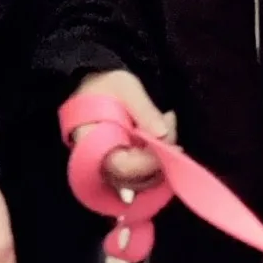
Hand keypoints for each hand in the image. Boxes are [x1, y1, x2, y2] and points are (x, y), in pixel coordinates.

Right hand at [72, 69, 175, 192]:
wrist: (94, 83)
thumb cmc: (106, 84)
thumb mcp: (126, 88)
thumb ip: (144, 110)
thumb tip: (163, 135)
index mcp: (90, 143)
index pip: (120, 167)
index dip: (148, 163)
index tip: (172, 148)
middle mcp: (98, 162)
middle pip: (134, 178)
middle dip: (161, 158)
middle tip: (170, 124)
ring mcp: (111, 166)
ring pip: (143, 179)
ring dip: (163, 156)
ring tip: (167, 119)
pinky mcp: (123, 164)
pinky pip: (144, 172)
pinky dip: (160, 156)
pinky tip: (165, 131)